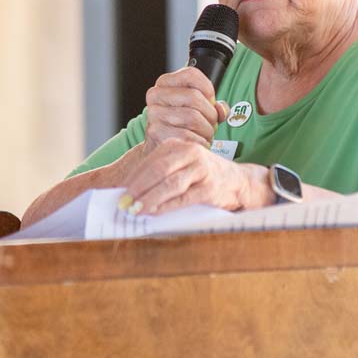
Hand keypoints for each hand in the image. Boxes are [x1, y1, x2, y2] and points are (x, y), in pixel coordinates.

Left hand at [123, 138, 273, 215]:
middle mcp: (191, 153)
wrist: (238, 182)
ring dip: (150, 198)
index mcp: (179, 145)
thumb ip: (160, 173)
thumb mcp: (181, 166)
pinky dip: (167, 206)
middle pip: (158, 170)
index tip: (119, 193)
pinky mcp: (211, 187)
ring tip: (136, 210)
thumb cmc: (203, 176)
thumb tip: (129, 191)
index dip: (133, 178)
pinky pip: (185, 197)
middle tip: (123, 203)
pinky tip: (155, 212)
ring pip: (170, 184)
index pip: (151, 161)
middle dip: (138, 188)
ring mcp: (202, 169)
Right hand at [142, 67, 228, 154]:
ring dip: (206, 131)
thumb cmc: (180, 127)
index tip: (210, 102)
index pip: (191, 74)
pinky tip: (195, 143)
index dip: (208, 89)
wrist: (162, 149)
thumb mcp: (196, 110)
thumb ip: (212, 106)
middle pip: (195, 97)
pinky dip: (199, 143)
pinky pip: (187, 136)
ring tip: (202, 135)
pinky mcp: (155, 132)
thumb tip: (222, 109)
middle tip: (209, 125)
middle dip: (210, 115)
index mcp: (165, 83)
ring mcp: (154, 113)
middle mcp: (156, 95)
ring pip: (193, 118)